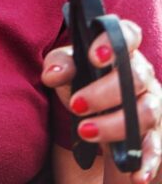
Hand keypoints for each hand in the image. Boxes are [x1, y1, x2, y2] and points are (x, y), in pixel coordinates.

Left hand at [42, 19, 161, 182]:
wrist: (96, 112)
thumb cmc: (82, 80)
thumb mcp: (67, 69)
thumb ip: (60, 65)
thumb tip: (52, 74)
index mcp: (121, 50)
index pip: (128, 35)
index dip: (113, 43)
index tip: (94, 56)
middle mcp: (142, 74)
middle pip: (134, 78)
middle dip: (104, 93)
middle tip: (76, 104)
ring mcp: (152, 104)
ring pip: (145, 112)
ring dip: (114, 124)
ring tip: (85, 131)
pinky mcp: (156, 134)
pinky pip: (157, 147)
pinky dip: (147, 161)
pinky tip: (135, 173)